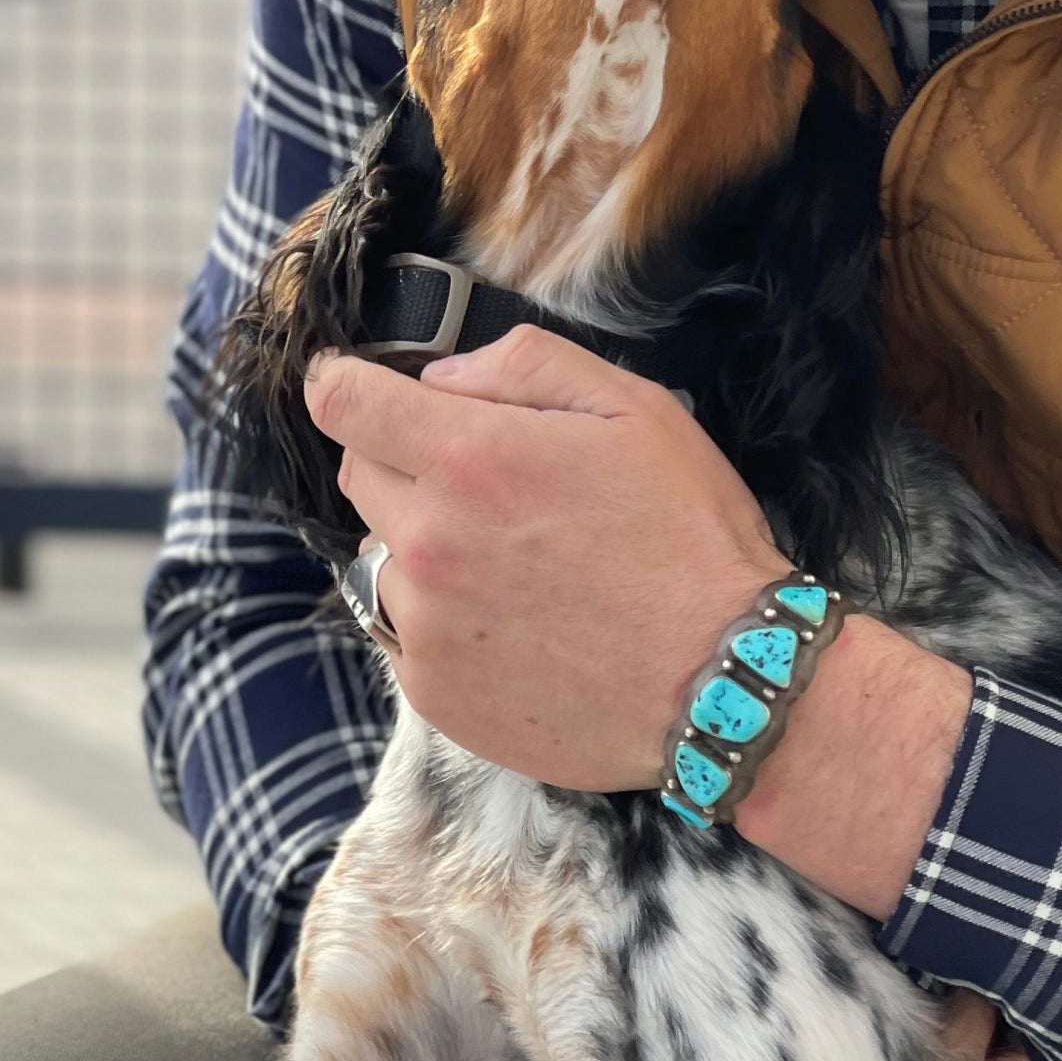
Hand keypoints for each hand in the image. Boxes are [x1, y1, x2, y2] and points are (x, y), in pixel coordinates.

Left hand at [306, 328, 785, 790]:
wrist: (719, 682)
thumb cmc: (689, 540)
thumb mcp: (636, 410)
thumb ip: (527, 367)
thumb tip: (441, 378)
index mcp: (471, 459)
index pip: (342, 402)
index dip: (344, 384)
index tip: (358, 388)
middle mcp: (429, 542)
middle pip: (358, 474)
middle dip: (403, 460)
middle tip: (488, 483)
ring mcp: (424, 625)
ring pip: (378, 556)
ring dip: (420, 546)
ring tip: (510, 565)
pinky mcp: (432, 692)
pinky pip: (401, 632)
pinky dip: (440, 619)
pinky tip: (514, 622)